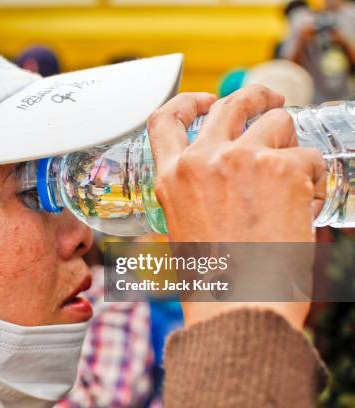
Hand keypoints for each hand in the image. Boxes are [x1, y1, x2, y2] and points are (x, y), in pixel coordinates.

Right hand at [147, 85, 325, 329]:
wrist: (240, 306)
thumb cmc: (215, 279)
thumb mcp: (184, 227)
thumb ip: (194, 192)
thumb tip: (224, 176)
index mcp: (171, 177)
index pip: (165, 118)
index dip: (187, 100)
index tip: (206, 100)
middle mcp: (202, 160)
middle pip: (231, 102)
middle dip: (257, 97)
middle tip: (272, 104)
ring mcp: (242, 159)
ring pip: (278, 121)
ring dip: (291, 143)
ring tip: (294, 176)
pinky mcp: (282, 169)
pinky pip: (309, 156)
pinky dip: (314, 177)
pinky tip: (306, 204)